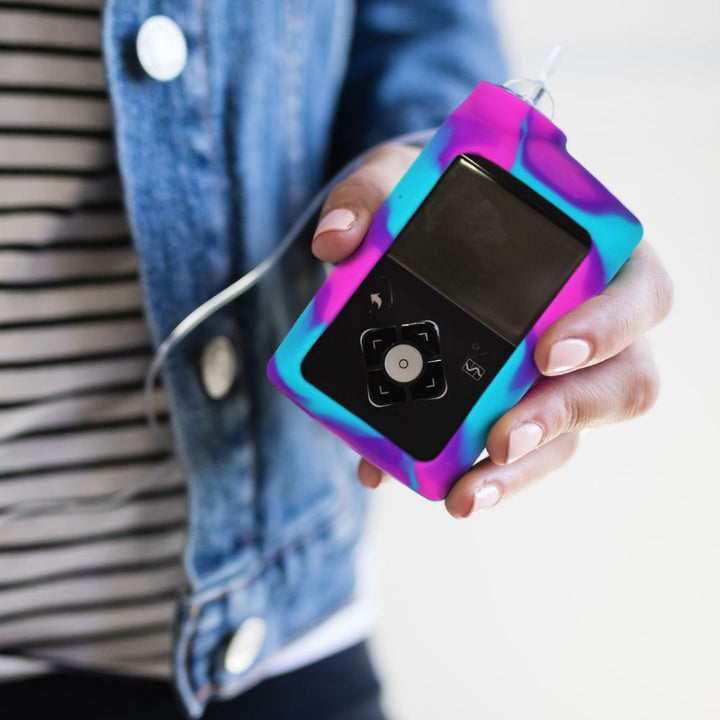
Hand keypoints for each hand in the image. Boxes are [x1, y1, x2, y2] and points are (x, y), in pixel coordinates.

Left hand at [312, 144, 672, 517]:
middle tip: (503, 439)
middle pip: (621, 383)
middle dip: (563, 416)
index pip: (639, 292)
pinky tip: (415, 479)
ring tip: (464, 494)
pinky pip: (512, 456)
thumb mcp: (402, 179)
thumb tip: (335, 240)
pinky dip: (467, 473)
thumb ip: (369, 195)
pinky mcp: (516, 412)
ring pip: (570, 438)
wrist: (415, 235)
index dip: (609, 327)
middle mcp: (591, 327)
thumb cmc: (435, 204)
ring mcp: (558, 378)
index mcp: (590, 259)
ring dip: (521, 472)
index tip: (546, 351)